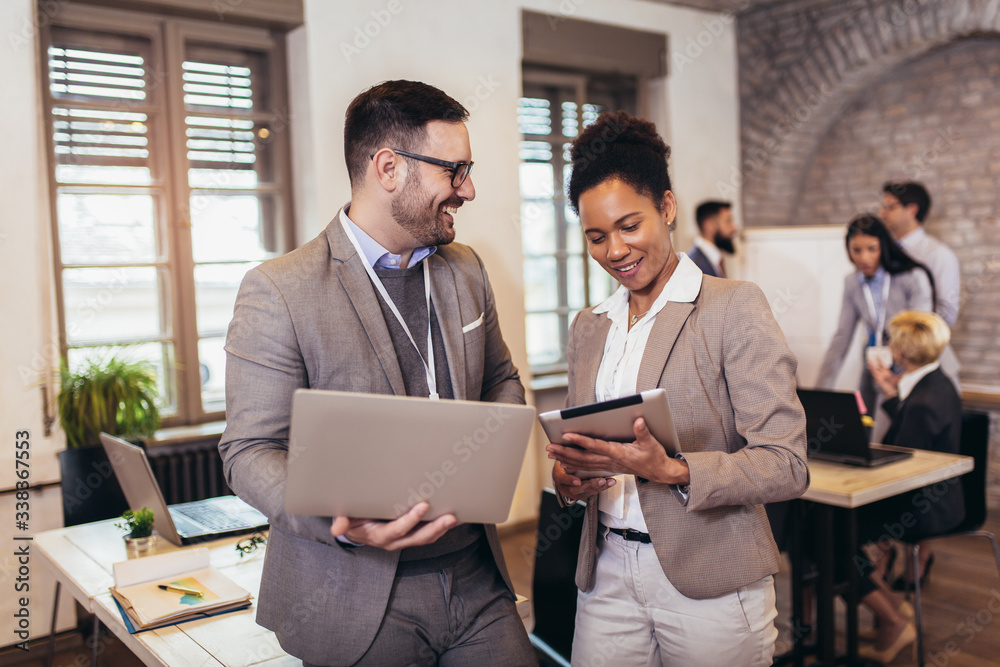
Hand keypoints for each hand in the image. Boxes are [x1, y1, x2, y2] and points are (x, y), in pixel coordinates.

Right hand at [330, 502, 457, 550]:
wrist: (357, 530)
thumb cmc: (353, 519)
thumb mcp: (345, 520)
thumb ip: (343, 522)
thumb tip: (337, 527)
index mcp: (380, 536)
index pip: (397, 530)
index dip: (410, 520)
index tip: (423, 506)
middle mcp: (396, 541)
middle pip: (419, 537)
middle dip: (436, 528)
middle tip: (451, 517)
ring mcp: (406, 539)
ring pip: (428, 536)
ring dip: (443, 528)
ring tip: (459, 517)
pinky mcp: (413, 534)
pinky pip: (431, 532)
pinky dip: (444, 526)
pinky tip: (459, 516)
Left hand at [546, 418, 689, 485]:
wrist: (660, 473)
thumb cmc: (655, 458)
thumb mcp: (651, 443)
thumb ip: (642, 432)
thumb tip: (637, 420)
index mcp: (618, 453)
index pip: (595, 446)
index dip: (580, 441)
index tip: (566, 436)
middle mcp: (609, 460)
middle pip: (583, 457)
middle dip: (565, 452)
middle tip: (549, 448)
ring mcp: (608, 465)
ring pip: (582, 464)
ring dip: (566, 458)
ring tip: (551, 454)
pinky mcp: (608, 467)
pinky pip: (587, 468)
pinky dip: (574, 465)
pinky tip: (564, 463)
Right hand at [552, 460, 615, 502]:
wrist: (563, 480)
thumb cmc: (563, 466)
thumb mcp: (560, 460)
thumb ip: (561, 454)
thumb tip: (555, 444)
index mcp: (559, 477)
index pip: (563, 479)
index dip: (570, 480)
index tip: (577, 481)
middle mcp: (566, 488)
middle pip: (577, 489)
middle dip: (590, 485)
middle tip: (600, 481)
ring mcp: (575, 493)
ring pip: (588, 492)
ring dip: (600, 486)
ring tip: (608, 481)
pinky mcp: (584, 495)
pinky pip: (594, 492)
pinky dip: (603, 487)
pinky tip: (610, 482)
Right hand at [867, 358, 899, 397]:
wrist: (895, 392)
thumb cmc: (898, 386)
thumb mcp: (901, 377)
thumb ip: (903, 372)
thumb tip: (906, 368)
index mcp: (887, 373)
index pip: (883, 365)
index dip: (881, 360)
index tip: (880, 355)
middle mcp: (883, 375)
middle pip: (878, 366)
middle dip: (875, 361)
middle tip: (874, 355)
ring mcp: (880, 377)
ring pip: (874, 369)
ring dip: (872, 364)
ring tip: (869, 359)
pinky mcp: (878, 379)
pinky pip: (874, 373)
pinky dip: (871, 368)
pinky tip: (869, 364)